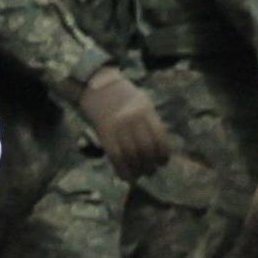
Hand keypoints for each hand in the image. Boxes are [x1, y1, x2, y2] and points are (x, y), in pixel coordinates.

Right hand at [76, 66, 172, 180]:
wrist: (93, 82)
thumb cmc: (119, 94)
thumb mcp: (140, 101)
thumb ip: (150, 121)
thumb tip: (159, 148)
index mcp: (145, 109)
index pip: (160, 138)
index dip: (163, 155)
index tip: (162, 163)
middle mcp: (133, 118)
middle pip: (146, 149)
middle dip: (150, 165)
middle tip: (150, 171)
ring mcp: (117, 125)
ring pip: (132, 155)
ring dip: (137, 170)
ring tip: (139, 174)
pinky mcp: (103, 131)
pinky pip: (115, 156)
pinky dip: (122, 170)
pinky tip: (125, 176)